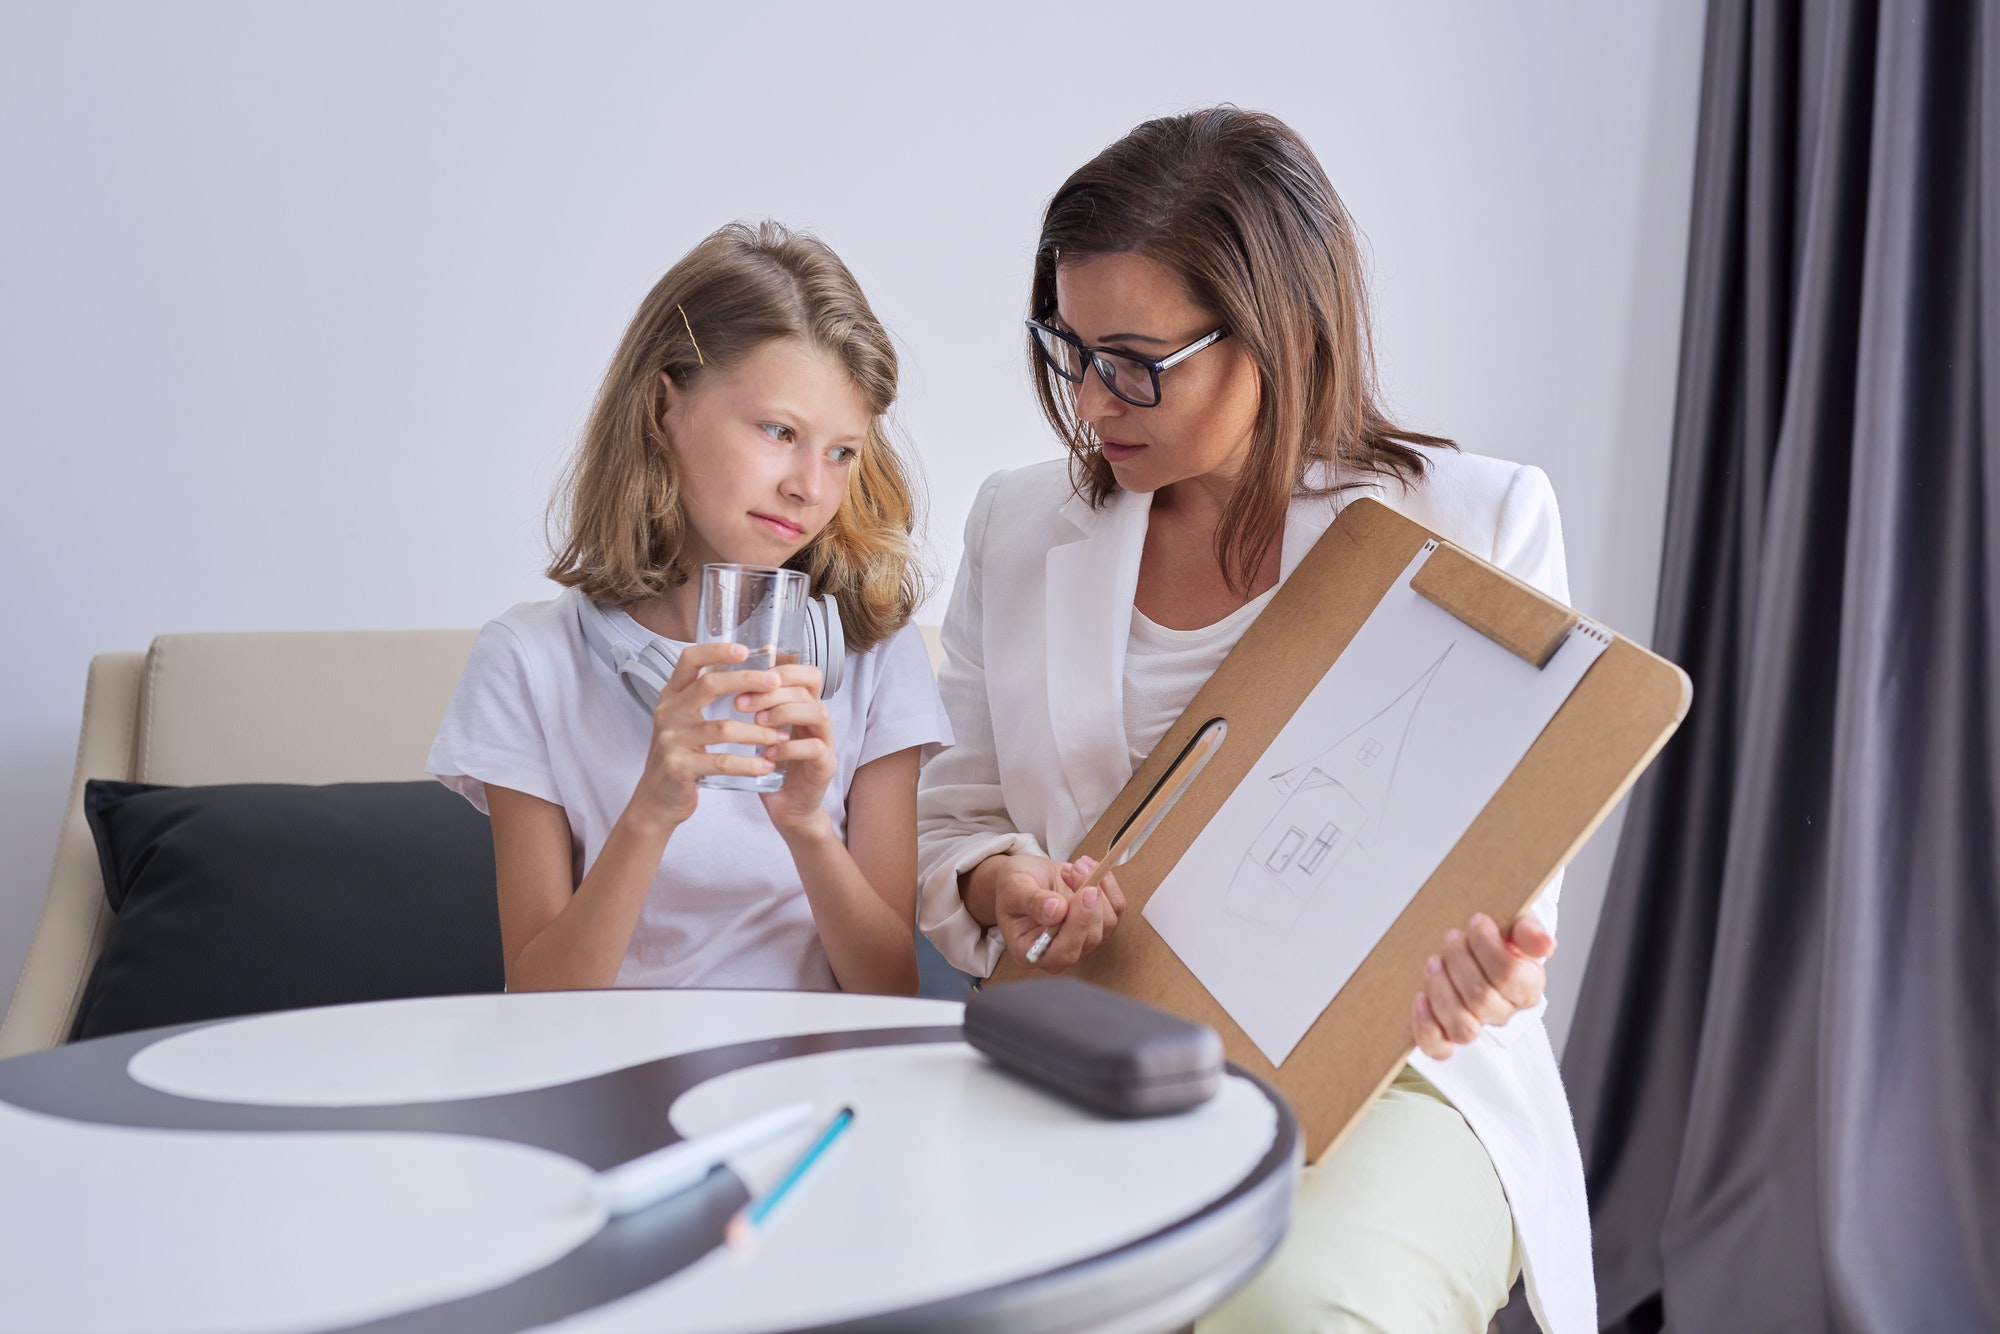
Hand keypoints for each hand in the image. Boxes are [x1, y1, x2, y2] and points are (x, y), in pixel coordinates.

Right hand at [625, 642, 785, 829]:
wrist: (657, 799)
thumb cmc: (680, 756)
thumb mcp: (686, 720)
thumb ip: (707, 696)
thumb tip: (749, 668)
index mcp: (671, 696)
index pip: (688, 660)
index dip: (716, 651)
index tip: (744, 649)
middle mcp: (668, 713)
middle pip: (709, 686)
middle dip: (747, 681)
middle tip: (776, 684)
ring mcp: (671, 740)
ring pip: (723, 728)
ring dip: (758, 731)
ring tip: (782, 736)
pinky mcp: (679, 767)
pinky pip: (721, 761)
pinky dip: (748, 763)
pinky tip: (767, 765)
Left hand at [748, 664, 836, 835]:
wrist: (787, 809)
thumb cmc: (770, 767)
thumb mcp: (760, 733)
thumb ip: (754, 709)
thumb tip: (723, 681)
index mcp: (804, 708)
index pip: (807, 674)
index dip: (783, 669)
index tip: (750, 678)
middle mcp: (818, 721)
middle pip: (808, 689)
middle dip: (772, 691)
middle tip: (742, 703)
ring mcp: (826, 743)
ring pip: (818, 713)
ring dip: (785, 713)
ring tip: (757, 723)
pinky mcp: (826, 767)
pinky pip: (815, 748)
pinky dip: (790, 748)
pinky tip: (768, 754)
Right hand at [989, 853, 1125, 972]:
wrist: (1024, 878)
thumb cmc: (1013, 885)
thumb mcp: (1014, 886)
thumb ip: (1032, 900)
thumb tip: (1056, 911)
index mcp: (1031, 952)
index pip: (1064, 951)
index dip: (1079, 924)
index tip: (1087, 891)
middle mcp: (1058, 953)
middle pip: (1091, 936)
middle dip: (1089, 898)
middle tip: (1076, 867)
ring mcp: (1081, 940)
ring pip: (1107, 922)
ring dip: (1098, 887)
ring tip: (1076, 866)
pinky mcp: (1096, 925)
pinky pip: (1115, 908)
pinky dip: (1107, 884)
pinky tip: (1089, 869)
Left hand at [1411, 912, 1554, 1058]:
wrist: (1475, 950)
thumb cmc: (1496, 939)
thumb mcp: (1517, 926)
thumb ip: (1530, 931)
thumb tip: (1545, 943)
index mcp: (1528, 986)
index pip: (1509, 975)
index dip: (1487, 946)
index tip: (1477, 922)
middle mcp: (1506, 1012)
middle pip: (1481, 998)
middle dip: (1459, 960)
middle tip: (1452, 937)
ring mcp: (1478, 1026)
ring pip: (1462, 1026)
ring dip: (1441, 989)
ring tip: (1435, 961)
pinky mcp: (1449, 1037)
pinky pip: (1438, 1047)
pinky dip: (1425, 1025)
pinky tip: (1420, 998)